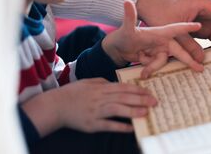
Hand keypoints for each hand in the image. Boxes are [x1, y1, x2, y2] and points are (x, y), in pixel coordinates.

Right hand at [22, 78, 157, 135]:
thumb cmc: (72, 93)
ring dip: (132, 111)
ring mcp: (96, 111)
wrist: (56, 106)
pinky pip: (108, 125)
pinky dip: (120, 126)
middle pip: (123, 97)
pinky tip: (130, 128)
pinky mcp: (92, 124)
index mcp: (100, 87)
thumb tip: (116, 84)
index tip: (149, 91)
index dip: (137, 89)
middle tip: (154, 101)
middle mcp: (99, 98)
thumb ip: (102, 82)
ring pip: (117, 110)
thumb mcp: (88, 82)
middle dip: (140, 99)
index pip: (122, 87)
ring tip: (145, 112)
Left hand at [102, 0, 203, 77]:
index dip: (188, 27)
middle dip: (189, 58)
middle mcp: (163, 40)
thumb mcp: (127, 28)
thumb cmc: (123, 35)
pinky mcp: (156, 58)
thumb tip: (126, 1)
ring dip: (154, 65)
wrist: (117, 48)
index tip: (200, 24)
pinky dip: (150, 68)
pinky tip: (141, 70)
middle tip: (200, 68)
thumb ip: (129, 17)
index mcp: (160, 31)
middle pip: (179, 50)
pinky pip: (158, 65)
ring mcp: (160, 49)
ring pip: (165, 60)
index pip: (176, 28)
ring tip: (144, 67)